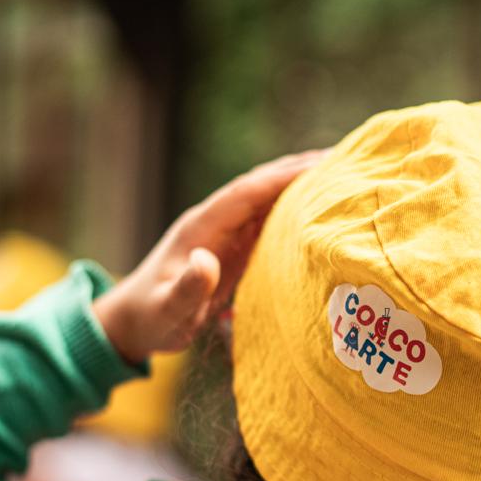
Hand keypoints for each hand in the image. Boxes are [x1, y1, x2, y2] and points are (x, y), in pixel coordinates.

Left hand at [94, 150, 324, 362]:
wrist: (133, 322)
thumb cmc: (150, 318)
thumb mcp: (167, 310)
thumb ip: (187, 289)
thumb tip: (206, 262)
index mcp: (201, 227)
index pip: (247, 192)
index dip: (283, 177)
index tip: (322, 164)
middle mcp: (216, 222)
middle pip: (262, 186)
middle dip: (301, 171)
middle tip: (347, 158)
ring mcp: (226, 233)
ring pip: (268, 201)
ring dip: (303, 187)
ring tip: (345, 177)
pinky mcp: (234, 248)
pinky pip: (269, 222)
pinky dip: (296, 212)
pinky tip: (322, 211)